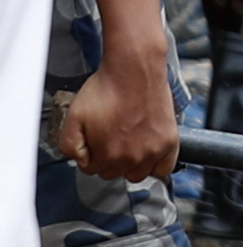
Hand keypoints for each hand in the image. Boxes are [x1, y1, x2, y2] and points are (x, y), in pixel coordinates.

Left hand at [58, 47, 179, 182]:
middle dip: (109, 159)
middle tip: (110, 138)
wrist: (134, 72)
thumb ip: (69, 146)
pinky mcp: (170, 142)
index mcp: (107, 154)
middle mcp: (132, 157)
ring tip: (128, 144)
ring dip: (131, 164)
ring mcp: (153, 151)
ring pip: (138, 174)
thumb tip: (79, 160)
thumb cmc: (107, 90)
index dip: (90, 155)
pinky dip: (156, 165)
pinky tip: (148, 152)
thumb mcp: (72, 117)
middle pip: (115, 173)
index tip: (94, 143)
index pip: (92, 169)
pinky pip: (164, 169)